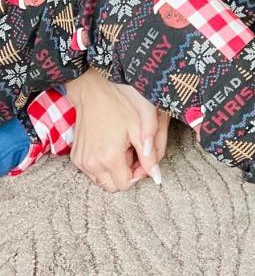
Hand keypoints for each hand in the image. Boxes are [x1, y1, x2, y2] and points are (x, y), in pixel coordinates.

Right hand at [65, 68, 167, 191]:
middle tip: (134, 151)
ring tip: (123, 146)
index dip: (139, 173)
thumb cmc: (121, 102)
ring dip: (115, 170)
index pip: (127, 185)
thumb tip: (157, 177)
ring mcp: (81, 161)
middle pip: (114, 186)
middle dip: (127, 173)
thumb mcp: (142, 125)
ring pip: (102, 181)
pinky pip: (92, 171)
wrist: (94, 89)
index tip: (143, 155)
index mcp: (109, 157)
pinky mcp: (76, 156)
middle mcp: (91, 164)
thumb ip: (151, 154)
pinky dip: (103, 165)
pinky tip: (111, 145)